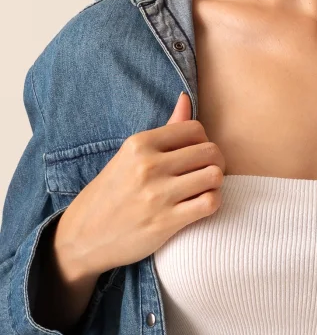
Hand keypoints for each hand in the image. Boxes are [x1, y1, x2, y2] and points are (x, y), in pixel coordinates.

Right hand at [54, 92, 227, 278]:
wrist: (82, 237)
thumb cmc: (112, 192)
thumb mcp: (131, 155)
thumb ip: (166, 128)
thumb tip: (186, 97)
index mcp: (139, 144)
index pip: (194, 128)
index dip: (203, 140)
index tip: (195, 154)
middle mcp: (148, 165)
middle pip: (210, 151)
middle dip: (215, 161)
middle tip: (205, 172)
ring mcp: (157, 195)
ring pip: (214, 175)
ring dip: (215, 182)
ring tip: (204, 188)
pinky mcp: (165, 222)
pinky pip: (209, 203)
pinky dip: (213, 201)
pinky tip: (201, 204)